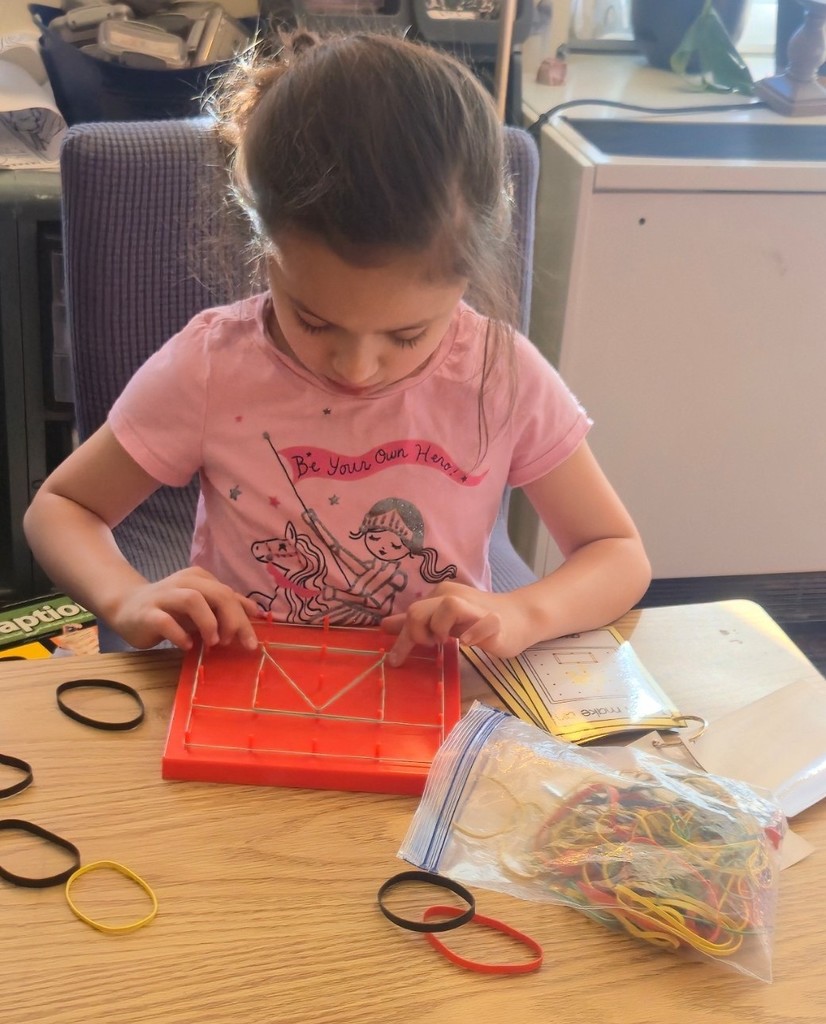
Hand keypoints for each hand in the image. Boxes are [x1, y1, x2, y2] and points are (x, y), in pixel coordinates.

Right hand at [106, 567, 260, 651]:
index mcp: (199, 578)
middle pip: (217, 594)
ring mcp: (163, 596)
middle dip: (232, 620)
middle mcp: (183, 582)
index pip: (228, 594)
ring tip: (213, 643)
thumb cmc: (170, 609)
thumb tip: (255, 611)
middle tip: (233, 642)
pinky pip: (166, 621)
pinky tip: (187, 646)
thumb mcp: (201, 605)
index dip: (243, 618)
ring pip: (193, 600)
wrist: (127, 607)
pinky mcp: (147, 613)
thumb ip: (225, 605)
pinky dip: (181, 635)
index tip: (250, 642)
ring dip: (208, 623)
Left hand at [381, 581, 532, 666]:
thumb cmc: (477, 620)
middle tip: (432, 645)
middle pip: (419, 609)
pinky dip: (473, 634)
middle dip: (418, 633)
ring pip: (448, 606)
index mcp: (440, 594)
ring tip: (447, 642)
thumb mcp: (442, 620)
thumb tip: (384, 625)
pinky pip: (483, 624)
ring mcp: (476, 608)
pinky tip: (467, 643)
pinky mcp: (495, 621)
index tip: (395, 659)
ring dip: (440, 629)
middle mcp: (455, 596)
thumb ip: (415, 623)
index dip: (402, 638)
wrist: (519, 618)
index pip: (411, 613)